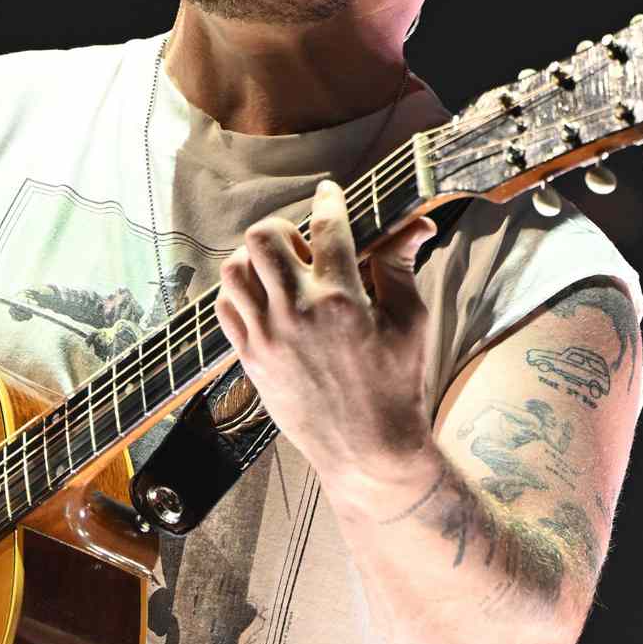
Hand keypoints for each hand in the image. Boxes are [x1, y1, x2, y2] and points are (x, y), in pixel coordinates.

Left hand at [214, 180, 436, 489]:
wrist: (367, 452)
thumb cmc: (397, 387)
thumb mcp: (410, 323)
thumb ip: (401, 267)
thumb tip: (417, 224)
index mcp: (342, 299)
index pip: (327, 226)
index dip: (329, 199)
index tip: (329, 192)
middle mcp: (297, 314)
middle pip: (264, 237)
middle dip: (284, 228)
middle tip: (304, 245)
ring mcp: (266, 338)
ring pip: (234, 269)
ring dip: (255, 259)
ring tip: (281, 271)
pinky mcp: (250, 359)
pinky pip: (224, 308)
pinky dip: (239, 293)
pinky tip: (263, 298)